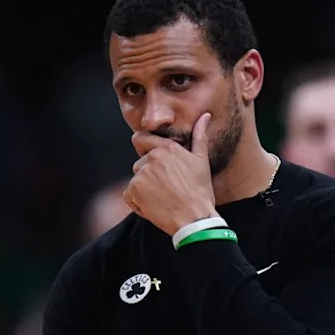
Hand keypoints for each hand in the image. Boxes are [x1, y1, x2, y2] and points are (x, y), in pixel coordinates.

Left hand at [123, 113, 217, 235]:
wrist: (194, 219)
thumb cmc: (200, 191)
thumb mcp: (202, 161)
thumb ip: (200, 136)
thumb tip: (205, 115)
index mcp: (167, 148)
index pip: (140, 139)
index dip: (143, 150)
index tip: (153, 163)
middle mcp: (152, 158)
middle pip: (139, 163)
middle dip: (148, 175)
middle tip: (167, 188)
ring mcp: (141, 174)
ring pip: (135, 180)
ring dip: (144, 190)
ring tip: (163, 198)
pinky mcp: (134, 190)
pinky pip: (128, 195)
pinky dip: (137, 203)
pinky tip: (155, 207)